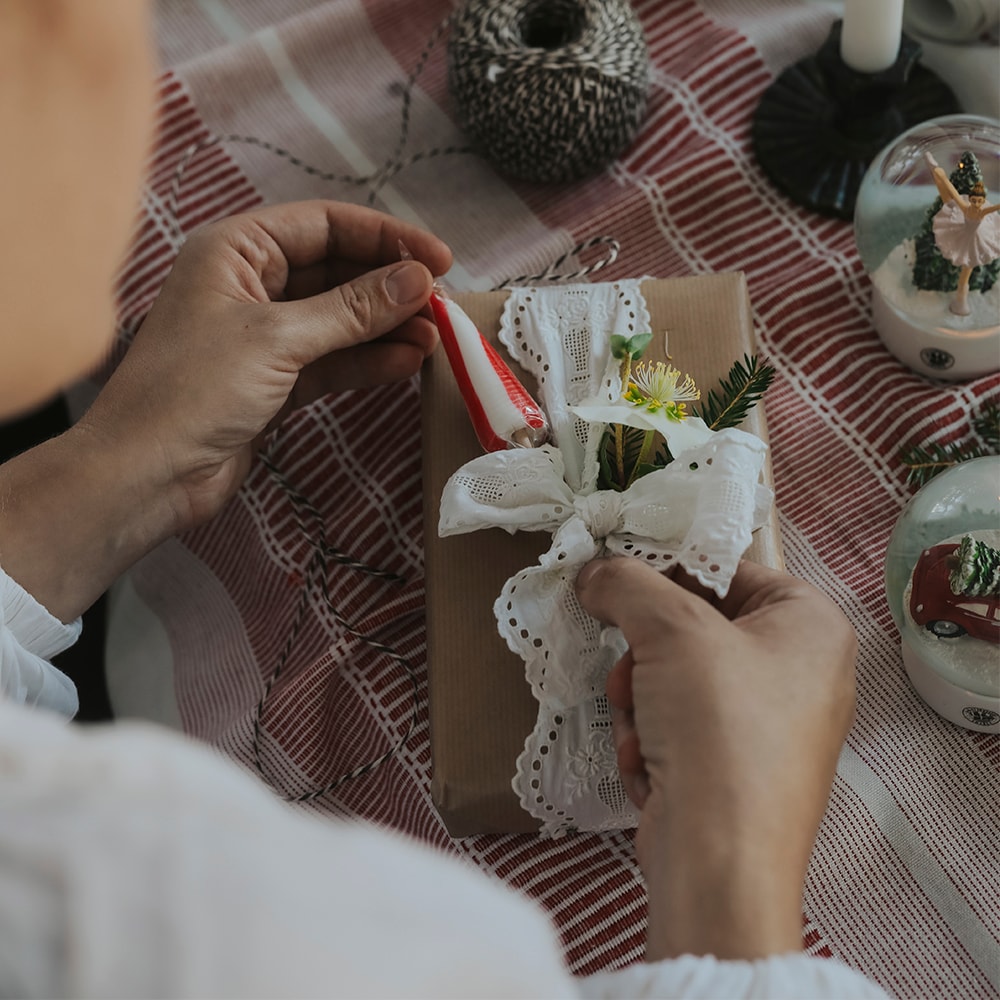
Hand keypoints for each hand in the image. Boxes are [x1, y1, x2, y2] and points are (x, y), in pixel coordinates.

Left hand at [80, 200, 451, 530]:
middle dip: (390, 288)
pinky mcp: (276, 381)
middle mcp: (249, 284)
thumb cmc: (194, 389)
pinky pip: (333, 360)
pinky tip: (406, 363)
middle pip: (337, 272)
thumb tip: (418, 279)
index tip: (439, 259)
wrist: (149, 474)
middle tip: (441, 304)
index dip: (385, 238)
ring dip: (386, 328)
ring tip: (435, 338)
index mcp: (236, 250)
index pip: (325, 225)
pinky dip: (368, 361)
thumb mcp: (279, 338)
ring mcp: (264, 335)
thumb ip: (353, 308)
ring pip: (340, 320)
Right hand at [575, 557, 856, 961]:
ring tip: (642, 729)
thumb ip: (626, 583)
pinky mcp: (737, 768)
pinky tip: (651, 766)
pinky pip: (677, 726)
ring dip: (639, 702)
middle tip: (630, 673)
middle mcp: (801, 671)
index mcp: (811, 623)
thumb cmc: (720, 730)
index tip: (614, 585)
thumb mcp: (670, 629)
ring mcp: (770, 725)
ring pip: (674, 679)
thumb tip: (594, 572)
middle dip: (644, 656)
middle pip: (692, 628)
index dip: (663, 575)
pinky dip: (651, 741)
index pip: (723, 569)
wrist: (720, 862)